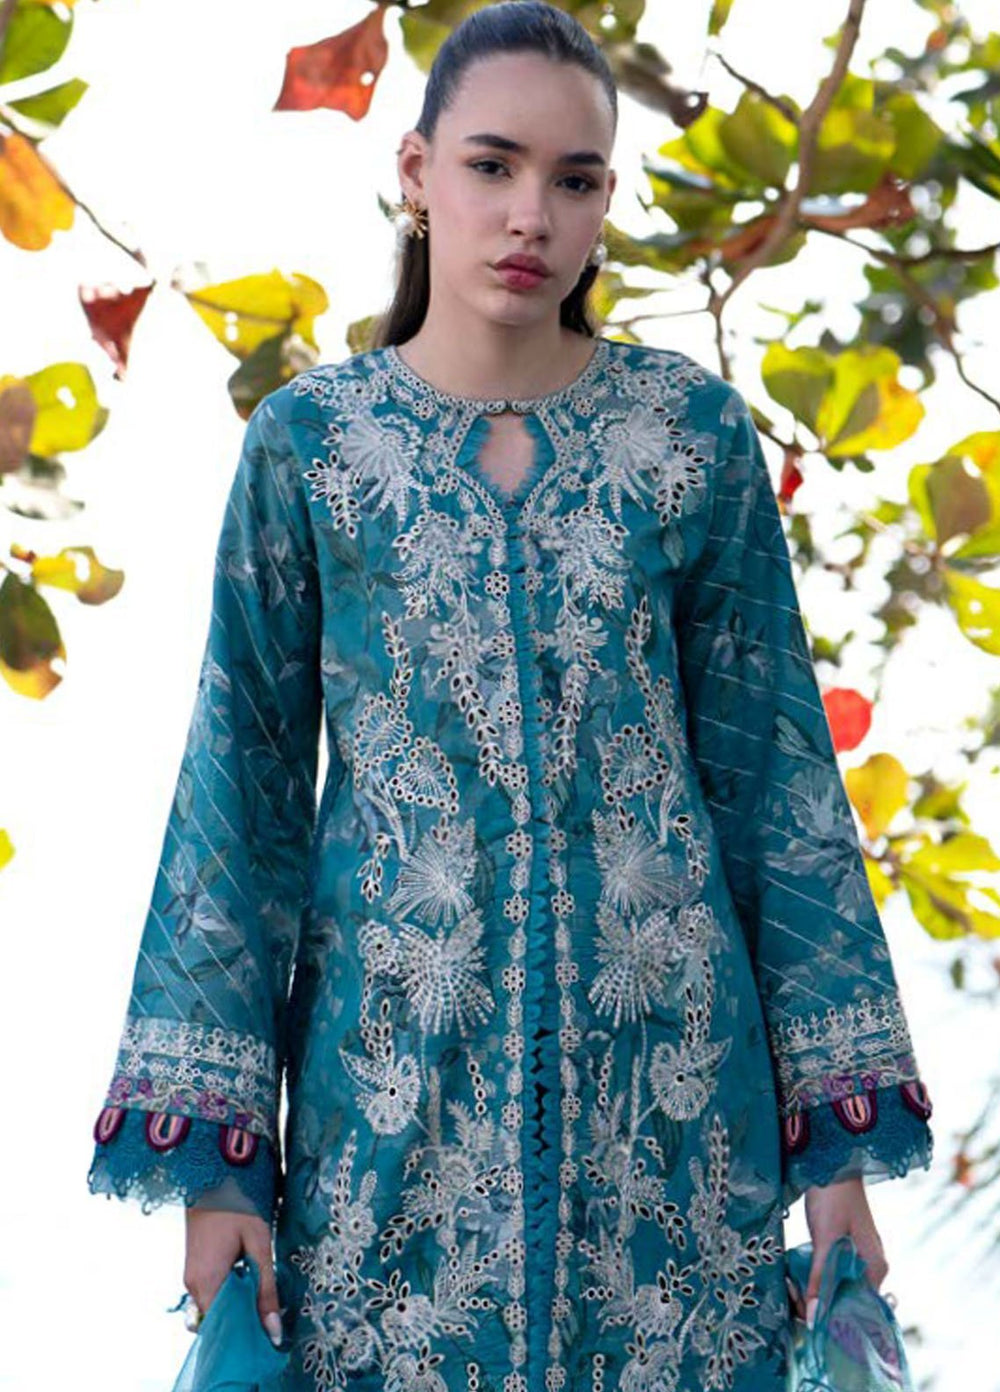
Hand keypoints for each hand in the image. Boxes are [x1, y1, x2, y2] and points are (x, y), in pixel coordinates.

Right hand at [183, 1207, 282, 1345]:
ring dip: (237, 1303)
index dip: (245, 1332)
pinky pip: (211, 1292)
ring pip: (216, 1306)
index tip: (267, 1331)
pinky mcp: (195, 1269)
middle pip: (219, 1319)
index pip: (223, 1327)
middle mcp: (194, 1285)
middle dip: (243, 1318)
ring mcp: (191, 1277)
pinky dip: (229, 1292)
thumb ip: (266, 1289)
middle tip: (269, 1309)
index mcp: (208, 1281)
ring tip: (260, 1287)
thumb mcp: (259, 1246)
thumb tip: (272, 1330)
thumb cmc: (238, 1206)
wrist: (212, 1177)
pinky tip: (246, 1276)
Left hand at [790, 1177, 887, 1329]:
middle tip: (794, 1299)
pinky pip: (832, 1269)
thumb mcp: (825, 1240)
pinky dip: (816, 1274)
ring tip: (792, 1287)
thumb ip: (820, 1278)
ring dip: (815, 1289)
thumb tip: (814, 1316)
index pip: (860, 1309)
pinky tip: (798, 1275)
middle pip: (847, 1298)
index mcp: (875, 1267)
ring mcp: (858, 1253)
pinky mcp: (844, 1244)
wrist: (832, 1161)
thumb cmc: (833, 1198)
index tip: (807, 1316)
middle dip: (820, 1302)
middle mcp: (871, 1264)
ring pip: (837, 1284)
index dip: (833, 1317)